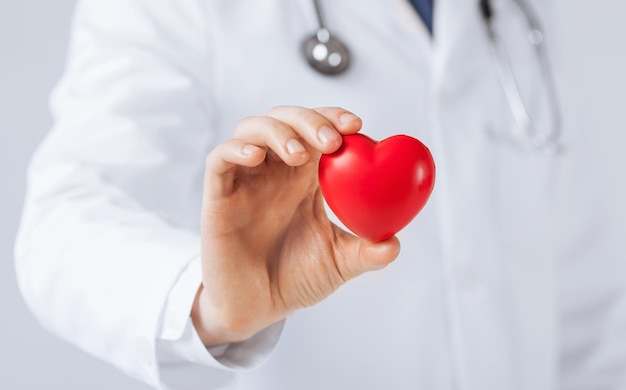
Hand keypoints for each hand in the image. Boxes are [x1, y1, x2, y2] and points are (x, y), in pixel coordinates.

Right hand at [192, 106, 400, 346]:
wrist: (256, 308)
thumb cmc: (294, 279)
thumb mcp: (338, 264)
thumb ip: (366, 252)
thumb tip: (394, 243)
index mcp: (305, 178)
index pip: (317, 131)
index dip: (334, 118)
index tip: (357, 125)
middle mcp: (275, 172)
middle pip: (286, 119)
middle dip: (309, 120)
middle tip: (332, 140)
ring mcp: (245, 181)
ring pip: (252, 129)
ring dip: (277, 131)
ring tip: (299, 155)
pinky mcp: (218, 196)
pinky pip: (219, 159)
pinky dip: (236, 149)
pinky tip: (256, 157)